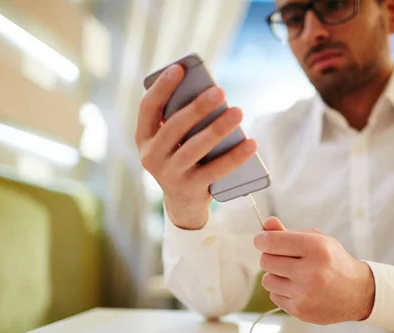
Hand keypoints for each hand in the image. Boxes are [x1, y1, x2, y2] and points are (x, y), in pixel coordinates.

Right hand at [135, 64, 257, 229]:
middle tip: (220, 91)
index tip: (179, 69)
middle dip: (197, 108)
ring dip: (218, 129)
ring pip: (194, 148)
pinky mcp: (190, 189)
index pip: (148, 108)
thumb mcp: (173, 140)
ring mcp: (169, 175)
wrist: (182, 202)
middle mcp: (151, 156)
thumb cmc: (181, 157)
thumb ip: (183, 119)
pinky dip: (235, 156)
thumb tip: (211, 96)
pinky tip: (250, 143)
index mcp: (143, 138)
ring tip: (238, 113)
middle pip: (174, 127)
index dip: (162, 88)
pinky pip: (216, 170)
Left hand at [254, 217, 375, 324]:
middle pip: (266, 261)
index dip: (261, 240)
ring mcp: (305, 294)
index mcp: (316, 248)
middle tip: (284, 258)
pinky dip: (282, 291)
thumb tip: (265, 224)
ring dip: (275, 275)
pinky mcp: (300, 310)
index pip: (271, 242)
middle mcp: (311, 271)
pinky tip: (299, 288)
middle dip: (270, 257)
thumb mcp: (318, 240)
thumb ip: (288, 233)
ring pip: (267, 280)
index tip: (262, 240)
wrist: (357, 293)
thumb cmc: (334, 261)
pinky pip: (274, 296)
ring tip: (293, 275)